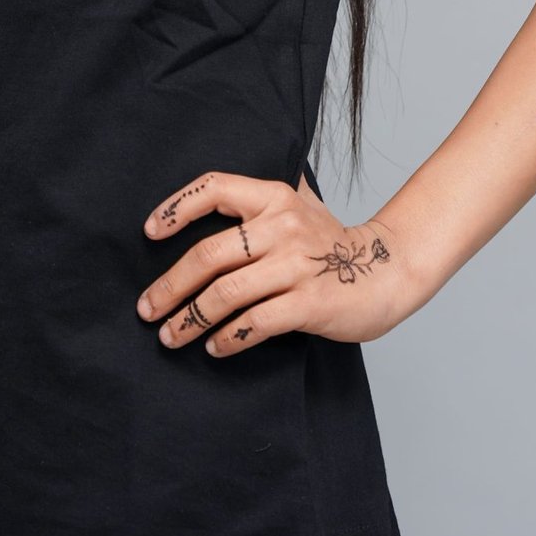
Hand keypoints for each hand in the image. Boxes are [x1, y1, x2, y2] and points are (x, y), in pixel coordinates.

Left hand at [135, 170, 408, 357]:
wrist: (389, 271)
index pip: (214, 188)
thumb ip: (259, 198)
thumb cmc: (333, 241)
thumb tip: (204, 196)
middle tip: (146, 309)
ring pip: (226, 293)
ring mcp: (298, 265)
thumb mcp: (301, 204)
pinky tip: (214, 348)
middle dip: (170, 286)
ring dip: (190, 319)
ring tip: (170, 337)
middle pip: (209, 254)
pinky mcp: (310, 303)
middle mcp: (284, 227)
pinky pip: (256, 322)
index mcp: (275, 197)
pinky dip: (229, 338)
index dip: (176, 208)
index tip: (149, 233)